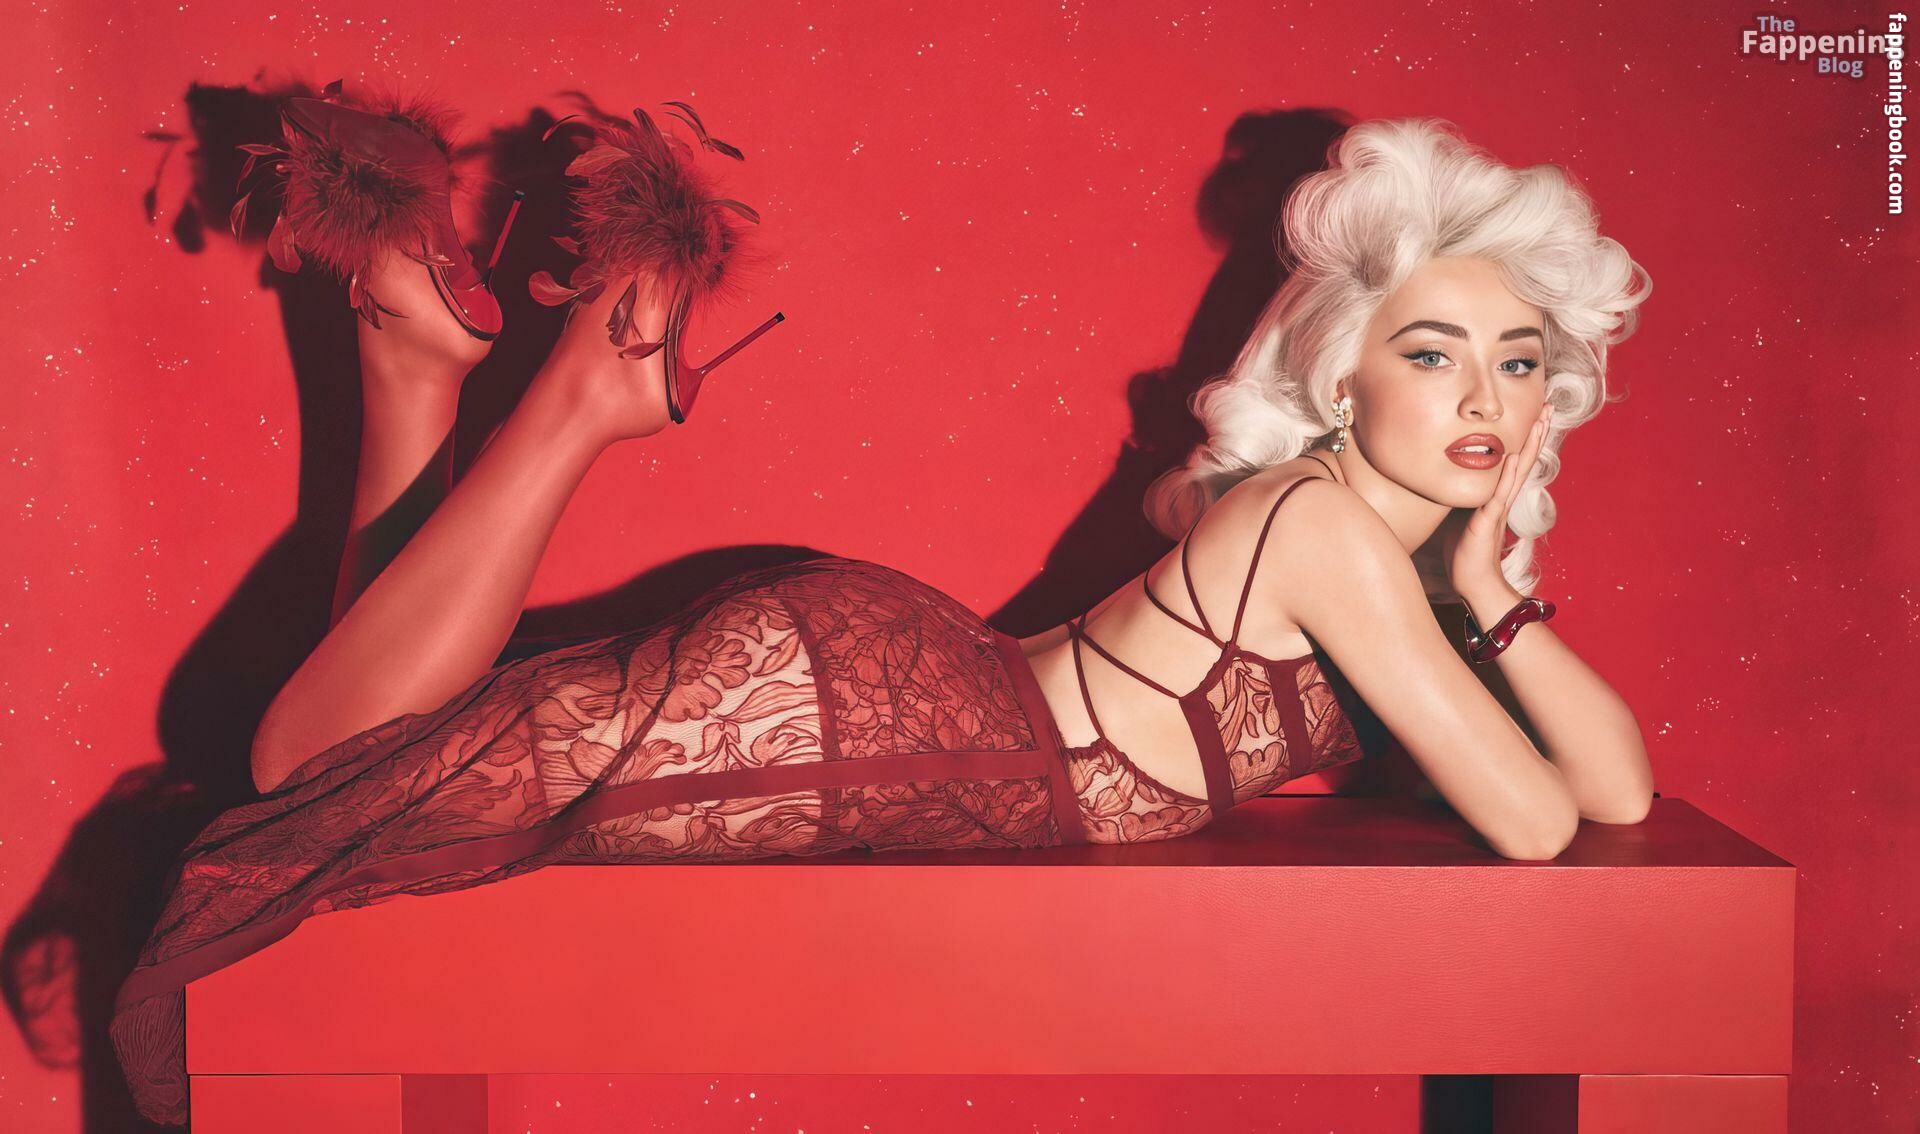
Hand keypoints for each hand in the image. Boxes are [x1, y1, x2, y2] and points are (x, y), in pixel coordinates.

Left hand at [1438, 403, 1553, 596]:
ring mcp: (1498, 508)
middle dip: (1537, 432)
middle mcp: (1503, 498)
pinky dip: (1506, 476)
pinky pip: (1499, 495)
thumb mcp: (1461, 515)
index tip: (1537, 413)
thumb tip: (1456, 479)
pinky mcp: (1488, 521)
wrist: (1471, 581)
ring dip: (1530, 445)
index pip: (1516, 460)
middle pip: (1524, 458)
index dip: (1527, 437)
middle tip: (1549, 406)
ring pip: (1518, 471)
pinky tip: (1511, 458)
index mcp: (1498, 495)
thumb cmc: (1464, 551)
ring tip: (1540, 421)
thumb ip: (1465, 496)